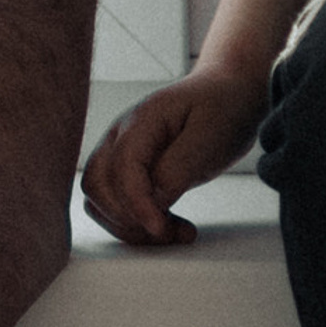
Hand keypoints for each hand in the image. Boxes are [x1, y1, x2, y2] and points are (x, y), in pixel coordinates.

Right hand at [79, 68, 268, 245]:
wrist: (228, 94)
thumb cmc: (223, 109)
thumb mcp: (209, 138)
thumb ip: (178, 170)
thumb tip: (152, 203)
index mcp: (142, 120)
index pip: (122, 167)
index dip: (136, 203)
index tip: (161, 229)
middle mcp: (121, 135)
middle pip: (97, 184)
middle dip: (128, 218)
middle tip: (169, 231)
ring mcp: (122, 152)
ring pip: (100, 198)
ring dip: (130, 224)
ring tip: (174, 232)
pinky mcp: (131, 170)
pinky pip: (116, 202)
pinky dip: (136, 222)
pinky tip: (169, 225)